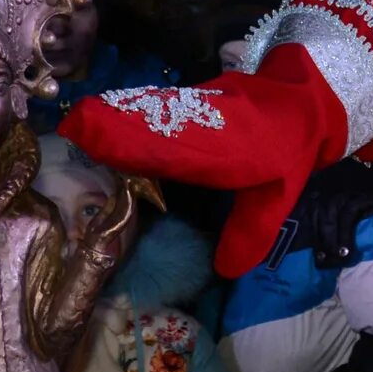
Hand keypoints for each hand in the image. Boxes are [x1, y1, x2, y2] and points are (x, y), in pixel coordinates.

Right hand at [55, 54, 352, 277]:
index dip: (131, 140)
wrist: (304, 98)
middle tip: (68, 130)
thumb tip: (223, 272)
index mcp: (222, 148)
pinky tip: (102, 115)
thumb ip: (250, 233)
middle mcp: (200, 123)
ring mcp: (193, 105)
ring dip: (112, 115)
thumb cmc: (289, 150)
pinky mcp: (189, 99)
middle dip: (109, 124)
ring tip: (75, 124)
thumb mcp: (278, 197)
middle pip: (149, 120)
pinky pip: (154, 104)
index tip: (93, 138)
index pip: (169, 143)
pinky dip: (125, 110)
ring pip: (147, 108)